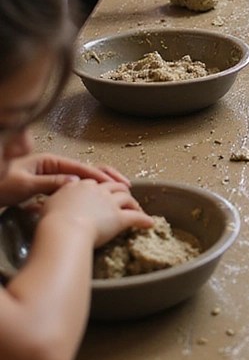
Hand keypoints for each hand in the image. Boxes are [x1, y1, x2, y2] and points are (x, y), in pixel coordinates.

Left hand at [0, 154, 131, 205]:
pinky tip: (98, 198)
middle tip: (125, 184)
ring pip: (83, 178)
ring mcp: (52, 175)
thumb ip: (50, 182)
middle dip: (107, 176)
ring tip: (118, 191)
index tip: (115, 183)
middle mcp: (53, 166)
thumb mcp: (25, 183)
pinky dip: (88, 191)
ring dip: (100, 184)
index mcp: (49, 161)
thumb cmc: (1, 185)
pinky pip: (74, 187)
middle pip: (86, 170)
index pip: (80, 168)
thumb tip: (75, 182)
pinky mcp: (49, 187)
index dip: (99, 176)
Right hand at [42, 179, 153, 247]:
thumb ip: (50, 203)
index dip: (100, 186)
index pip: (93, 182)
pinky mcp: (119, 217)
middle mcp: (96, 190)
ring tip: (138, 208)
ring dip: (134, 203)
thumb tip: (33, 206)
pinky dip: (144, 220)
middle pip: (113, 186)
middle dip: (121, 189)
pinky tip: (149, 223)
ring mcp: (109, 202)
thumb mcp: (47, 207)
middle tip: (126, 195)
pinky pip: (136, 217)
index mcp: (78, 186)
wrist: (63, 229)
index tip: (103, 190)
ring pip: (127, 198)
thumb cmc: (50, 221)